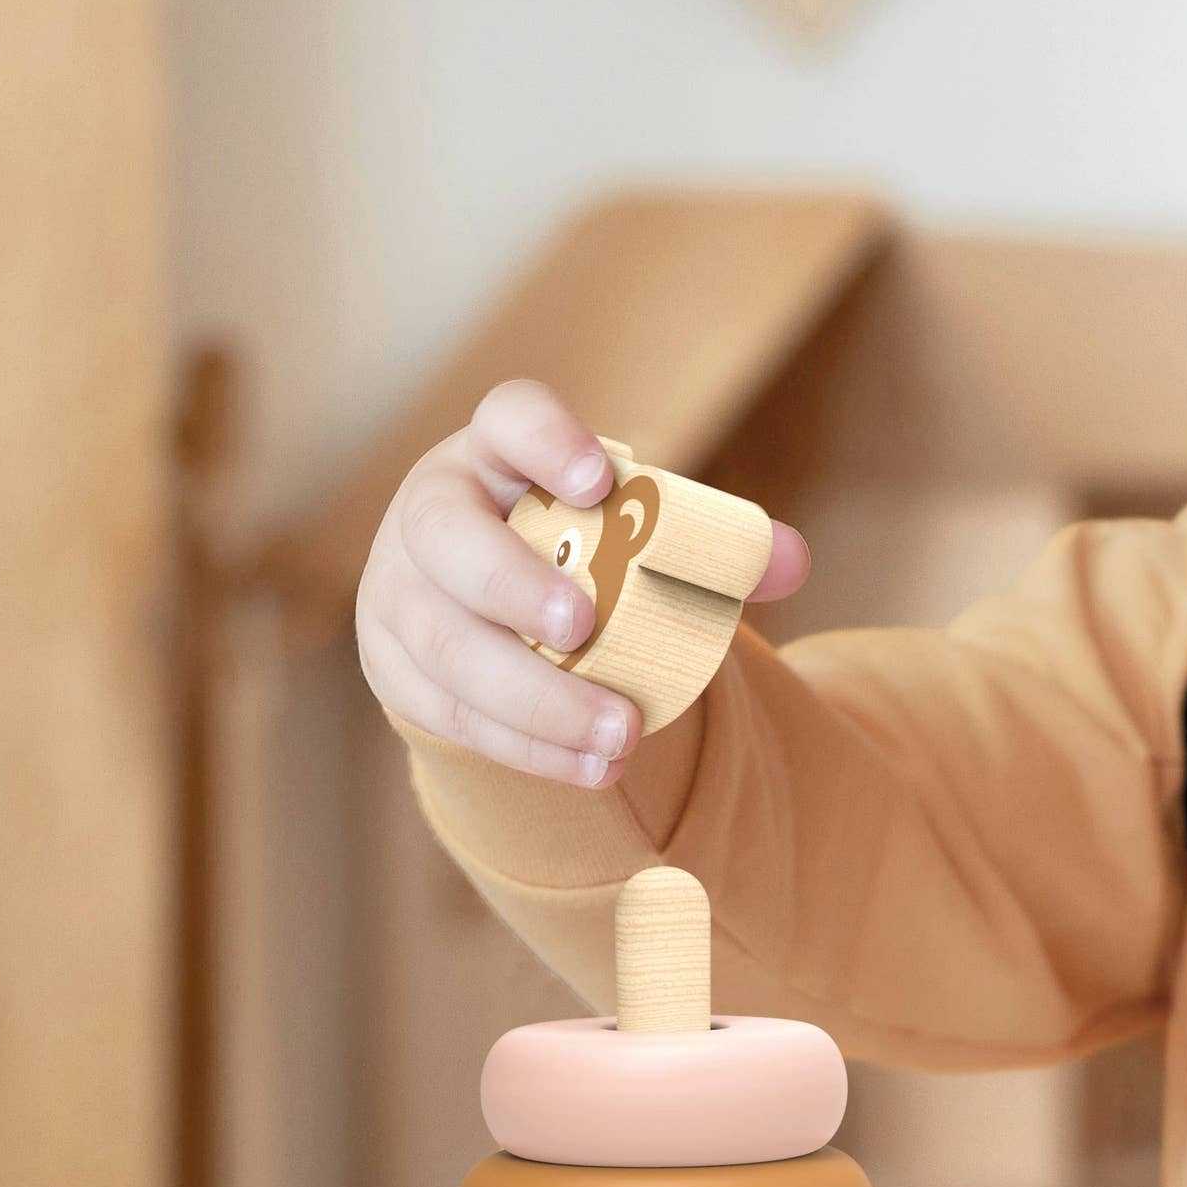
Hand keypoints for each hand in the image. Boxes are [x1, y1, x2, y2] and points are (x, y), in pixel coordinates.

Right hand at [354, 377, 807, 787]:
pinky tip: (592, 768)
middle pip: (447, 537)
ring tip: (619, 733)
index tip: (599, 477)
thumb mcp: (629, 533)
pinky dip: (526, 747)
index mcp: (496, 452)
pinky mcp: (396, 669)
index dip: (545, 440)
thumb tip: (790, 561)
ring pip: (446, 645)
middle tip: (584, 628)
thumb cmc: (574, 551)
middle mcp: (432, 511)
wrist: (488, 613)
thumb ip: (713, 545)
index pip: (509, 418)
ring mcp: (399, 592)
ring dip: (534, 698)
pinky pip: (452, 714)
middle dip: (512, 584)